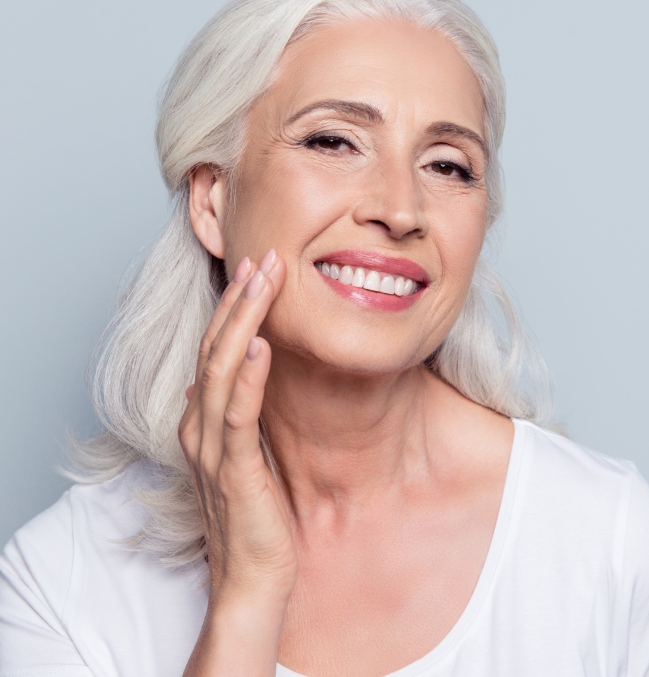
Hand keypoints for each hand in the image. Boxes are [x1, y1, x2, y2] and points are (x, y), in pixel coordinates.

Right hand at [178, 249, 295, 672]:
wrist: (252, 575)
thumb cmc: (256, 511)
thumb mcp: (247, 451)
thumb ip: (238, 415)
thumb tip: (231, 379)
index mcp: (204, 420)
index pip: (215, 350)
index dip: (234, 308)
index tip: (257, 270)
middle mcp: (200, 427)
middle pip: (215, 348)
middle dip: (240, 299)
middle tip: (264, 257)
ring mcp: (213, 447)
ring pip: (220, 370)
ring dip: (243, 321)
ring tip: (263, 280)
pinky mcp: (233, 470)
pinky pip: (237, 415)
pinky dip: (247, 377)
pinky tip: (261, 345)